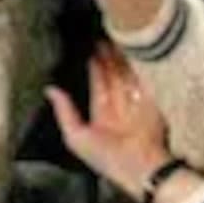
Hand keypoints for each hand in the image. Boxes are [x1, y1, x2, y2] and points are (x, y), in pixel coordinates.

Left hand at [47, 42, 175, 197]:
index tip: (93, 48)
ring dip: (126, 57)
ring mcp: (138, 104)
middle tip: (106, 35)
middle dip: (110, 57)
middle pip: (115, 76)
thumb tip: (50, 90)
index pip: (98, 85)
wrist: (141, 167)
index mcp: (103, 115)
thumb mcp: (76, 136)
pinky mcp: (153, 102)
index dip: (95, 67)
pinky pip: (147, 79)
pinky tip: (138, 49)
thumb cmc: (107, 158)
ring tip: (121, 36)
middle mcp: (121, 107)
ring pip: (130, 74)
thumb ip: (65, 112)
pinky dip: (142, 66)